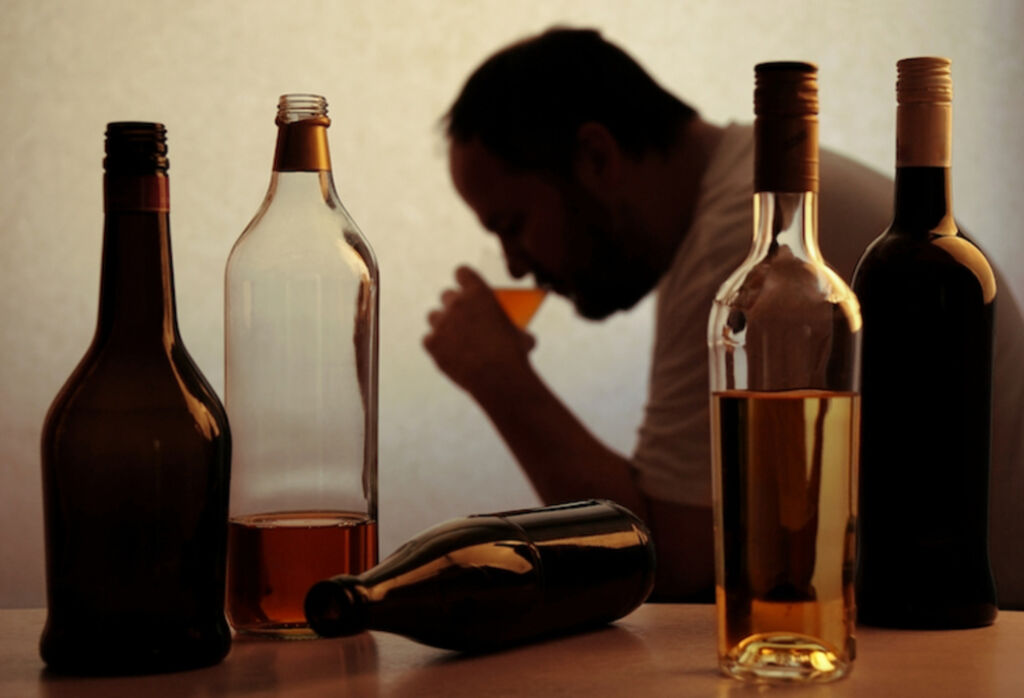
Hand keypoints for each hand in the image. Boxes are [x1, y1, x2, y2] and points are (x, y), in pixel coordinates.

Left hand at [424, 265, 535, 393]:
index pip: (462, 272)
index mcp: (478, 293)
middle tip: (462, 317)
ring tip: (453, 336)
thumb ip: (515, 329)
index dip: (464, 279)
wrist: (498, 377)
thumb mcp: (521, 335)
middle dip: (453, 304)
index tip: (466, 286)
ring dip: (442, 323)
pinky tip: (448, 354)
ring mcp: (441, 323)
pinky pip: (428, 340)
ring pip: (433, 316)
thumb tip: (525, 338)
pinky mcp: (432, 344)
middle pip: (446, 295)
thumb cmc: (514, 354)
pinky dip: (436, 346)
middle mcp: (456, 303)